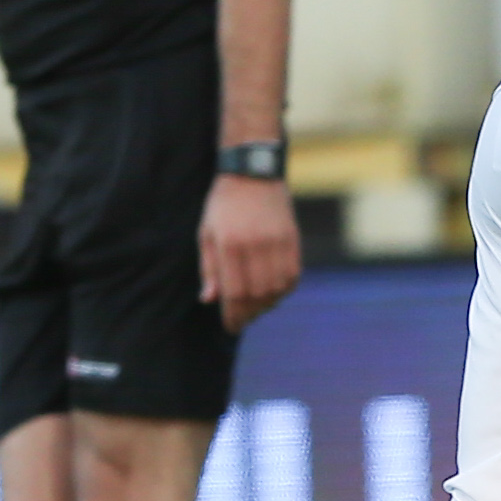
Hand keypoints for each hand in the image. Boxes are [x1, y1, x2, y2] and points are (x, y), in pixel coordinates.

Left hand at [199, 175, 300, 332]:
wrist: (253, 173)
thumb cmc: (223, 205)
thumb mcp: (206, 233)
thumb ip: (209, 268)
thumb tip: (210, 299)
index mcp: (230, 244)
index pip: (235, 292)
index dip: (233, 314)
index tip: (231, 326)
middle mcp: (256, 244)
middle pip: (258, 294)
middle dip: (250, 313)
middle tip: (243, 320)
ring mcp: (278, 241)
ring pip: (278, 287)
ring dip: (268, 303)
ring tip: (258, 308)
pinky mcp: (292, 238)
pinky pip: (293, 274)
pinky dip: (285, 289)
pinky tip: (274, 292)